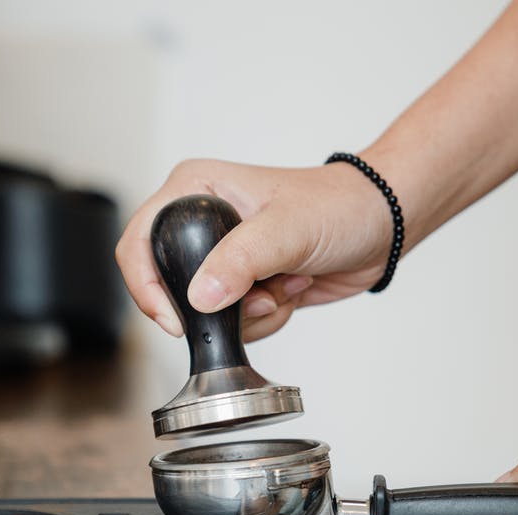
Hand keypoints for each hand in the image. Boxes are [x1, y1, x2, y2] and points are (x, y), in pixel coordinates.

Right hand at [115, 158, 391, 341]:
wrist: (380, 227)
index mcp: (194, 189)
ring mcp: (222, 256)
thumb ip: (240, 260)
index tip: (176, 320)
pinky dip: (267, 317)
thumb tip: (200, 297)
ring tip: (285, 281)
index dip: (146, 287)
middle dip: (218, 305)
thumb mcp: (288, 228)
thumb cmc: (339, 206)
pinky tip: (291, 287)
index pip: (138, 242)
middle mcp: (200, 221)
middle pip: (169, 287)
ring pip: (205, 312)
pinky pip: (233, 322)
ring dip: (250, 313)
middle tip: (257, 293)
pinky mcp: (243, 283)